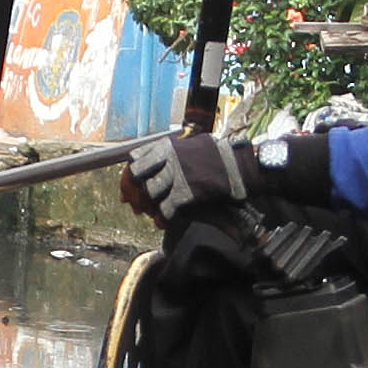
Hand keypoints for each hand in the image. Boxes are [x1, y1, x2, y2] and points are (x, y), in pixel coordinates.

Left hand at [122, 132, 243, 215]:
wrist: (238, 166)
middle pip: (136, 176)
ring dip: (149, 207)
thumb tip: (150, 167)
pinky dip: (162, 218)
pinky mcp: (187, 191)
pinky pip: (165, 208)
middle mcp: (168, 158)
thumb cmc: (216, 156)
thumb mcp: (190, 145)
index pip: (134, 159)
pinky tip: (164, 222)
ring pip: (149, 192)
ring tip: (153, 215)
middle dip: (134, 193)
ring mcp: (177, 174)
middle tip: (137, 207)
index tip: (130, 188)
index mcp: (167, 146)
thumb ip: (169, 153)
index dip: (129, 176)